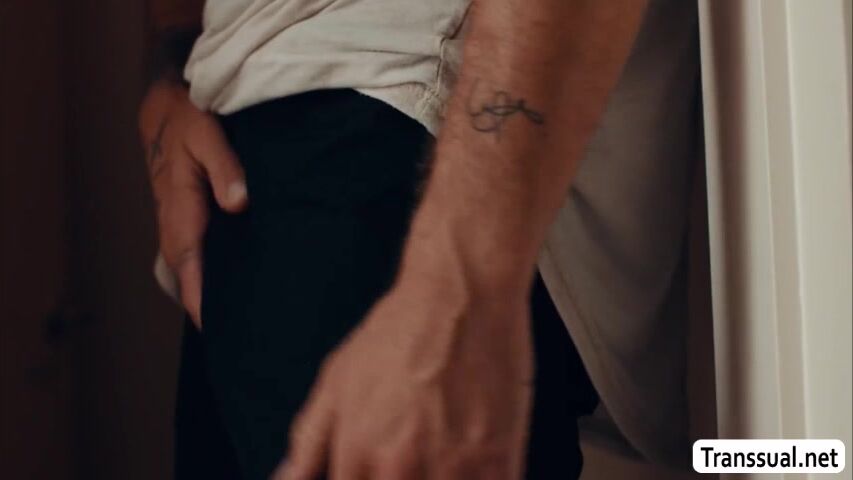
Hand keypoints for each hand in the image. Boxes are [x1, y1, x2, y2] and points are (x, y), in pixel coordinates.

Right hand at [138, 80, 247, 326]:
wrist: (170, 102)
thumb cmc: (192, 116)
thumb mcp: (208, 132)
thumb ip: (224, 166)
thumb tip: (238, 203)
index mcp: (179, 204)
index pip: (189, 260)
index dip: (199, 294)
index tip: (214, 323)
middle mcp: (176, 217)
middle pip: (187, 271)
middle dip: (202, 303)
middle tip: (231, 336)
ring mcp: (179, 217)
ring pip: (190, 263)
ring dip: (204, 290)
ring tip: (232, 321)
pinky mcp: (188, 212)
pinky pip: (196, 249)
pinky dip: (206, 270)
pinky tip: (230, 283)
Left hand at [275, 277, 533, 479]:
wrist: (459, 293)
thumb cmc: (401, 330)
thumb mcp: (336, 382)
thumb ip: (308, 445)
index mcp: (356, 457)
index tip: (375, 479)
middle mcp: (399, 469)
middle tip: (414, 466)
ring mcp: (452, 469)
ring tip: (441, 465)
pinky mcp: (497, 460)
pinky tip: (473, 469)